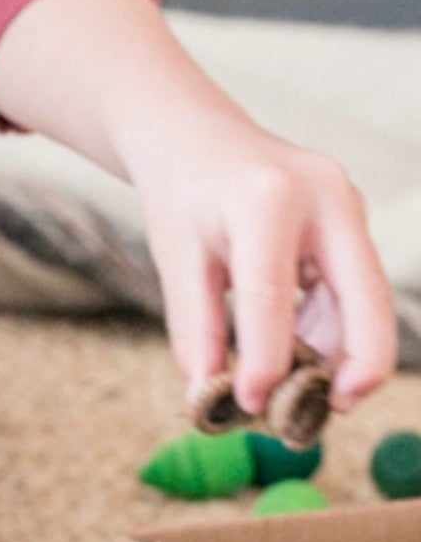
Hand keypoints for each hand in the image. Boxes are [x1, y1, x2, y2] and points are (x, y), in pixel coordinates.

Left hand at [0, 0, 398, 417]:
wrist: (187, 130)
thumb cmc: (177, 191)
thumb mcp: (176, 257)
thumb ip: (195, 327)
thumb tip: (209, 398)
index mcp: (265, 200)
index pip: (272, 299)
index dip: (264, 361)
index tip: (250, 404)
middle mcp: (321, 194)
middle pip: (363, 298)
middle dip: (356, 365)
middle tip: (328, 411)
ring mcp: (345, 200)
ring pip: (366, 297)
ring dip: (340, 348)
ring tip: (297, 380)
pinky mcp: (351, 213)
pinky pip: (354, 284)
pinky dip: (332, 321)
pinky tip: (300, 339)